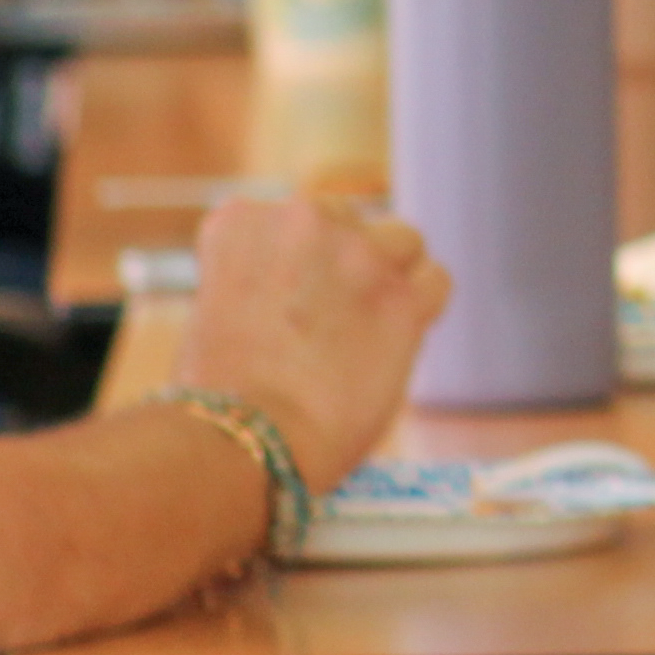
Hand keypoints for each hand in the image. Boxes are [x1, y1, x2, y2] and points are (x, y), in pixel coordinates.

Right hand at [181, 196, 450, 490]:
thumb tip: (318, 282)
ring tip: (359, 331)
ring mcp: (358, 252)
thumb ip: (267, 275)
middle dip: (344, 264)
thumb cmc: (220, 394)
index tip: (281, 303)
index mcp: (240, 220)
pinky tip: (392, 341)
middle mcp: (302, 218)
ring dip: (389, 278)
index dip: (295, 263)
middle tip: (326, 322)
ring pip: (401, 241)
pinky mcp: (402, 295)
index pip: (292, 216)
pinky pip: (436, 282)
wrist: (243, 438)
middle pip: (349, 220)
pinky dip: (420, 310)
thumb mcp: (219, 306)